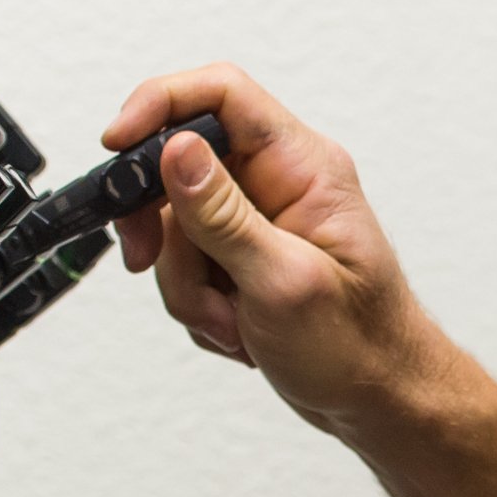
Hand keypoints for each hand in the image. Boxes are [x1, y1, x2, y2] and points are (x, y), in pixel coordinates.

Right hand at [99, 65, 459, 442]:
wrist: (379, 401)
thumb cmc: (359, 346)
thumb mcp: (283, 281)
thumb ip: (223, 216)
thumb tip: (177, 149)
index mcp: (304, 168)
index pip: (222, 94)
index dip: (160, 104)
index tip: (117, 144)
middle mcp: (278, 183)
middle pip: (178, 165)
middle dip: (164, 230)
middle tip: (150, 263)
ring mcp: (256, 221)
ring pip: (174, 227)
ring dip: (187, 284)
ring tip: (234, 324)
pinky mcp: (240, 257)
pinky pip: (184, 264)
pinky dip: (198, 305)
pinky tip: (239, 333)